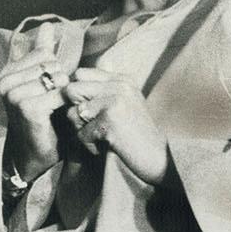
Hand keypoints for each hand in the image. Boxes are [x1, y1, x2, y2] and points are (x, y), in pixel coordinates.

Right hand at [0, 48, 65, 183]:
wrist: (35, 155)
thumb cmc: (42, 119)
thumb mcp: (43, 82)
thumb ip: (43, 54)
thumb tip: (48, 24)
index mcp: (8, 72)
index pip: (46, 55)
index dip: (56, 74)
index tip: (49, 94)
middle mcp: (6, 80)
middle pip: (52, 66)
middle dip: (61, 85)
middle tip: (54, 106)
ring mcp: (14, 93)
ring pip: (57, 79)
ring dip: (64, 97)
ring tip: (55, 113)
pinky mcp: (26, 107)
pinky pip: (59, 94)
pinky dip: (66, 106)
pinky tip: (58, 118)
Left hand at [62, 69, 168, 184]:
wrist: (159, 158)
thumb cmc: (139, 134)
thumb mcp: (126, 103)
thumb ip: (105, 88)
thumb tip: (78, 73)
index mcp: (122, 79)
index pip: (80, 74)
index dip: (77, 93)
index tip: (89, 110)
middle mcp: (118, 85)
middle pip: (72, 90)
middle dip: (75, 111)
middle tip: (92, 125)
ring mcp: (114, 101)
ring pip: (73, 113)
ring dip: (82, 130)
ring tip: (101, 137)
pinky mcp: (110, 120)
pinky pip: (82, 133)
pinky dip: (91, 145)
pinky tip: (107, 147)